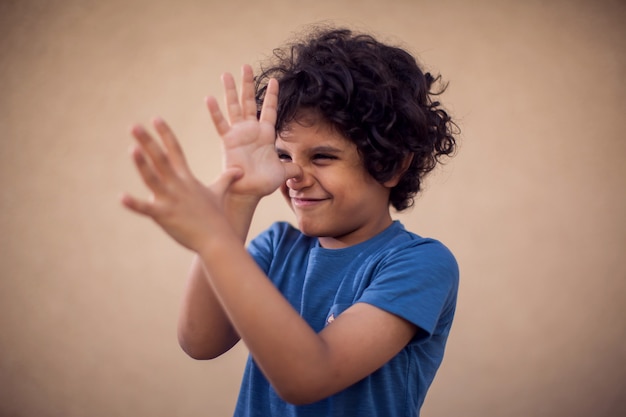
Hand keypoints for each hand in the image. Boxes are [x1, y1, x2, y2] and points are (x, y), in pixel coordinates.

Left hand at [121, 118, 241, 250]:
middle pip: (161, 159)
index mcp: (187, 178)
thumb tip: (239, 170)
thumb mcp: (219, 194)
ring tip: (132, 150)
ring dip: (143, 165)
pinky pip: (147, 209)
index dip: (165, 134)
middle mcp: (178, 185)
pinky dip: (134, 204)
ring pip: (154, 179)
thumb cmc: (217, 217)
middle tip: (134, 126)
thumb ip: (226, 179)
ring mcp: (171, 200)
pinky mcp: (165, 216)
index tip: (155, 118)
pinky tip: (122, 197)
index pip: (175, 150)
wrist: (218, 239)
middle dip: (147, 142)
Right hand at [206, 65, 299, 197]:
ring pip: (234, 107)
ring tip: (226, 74)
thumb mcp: (284, 173)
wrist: (248, 192)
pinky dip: (215, 112)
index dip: (272, 95)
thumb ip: (294, 168)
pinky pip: (220, 124)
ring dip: (230, 91)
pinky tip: (209, 98)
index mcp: (266, 135)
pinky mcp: (227, 141)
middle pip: (249, 102)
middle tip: (246, 66)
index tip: (275, 80)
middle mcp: (251, 131)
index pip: (270, 110)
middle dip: (248, 84)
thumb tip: (304, 172)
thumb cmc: (263, 183)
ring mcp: (238, 134)